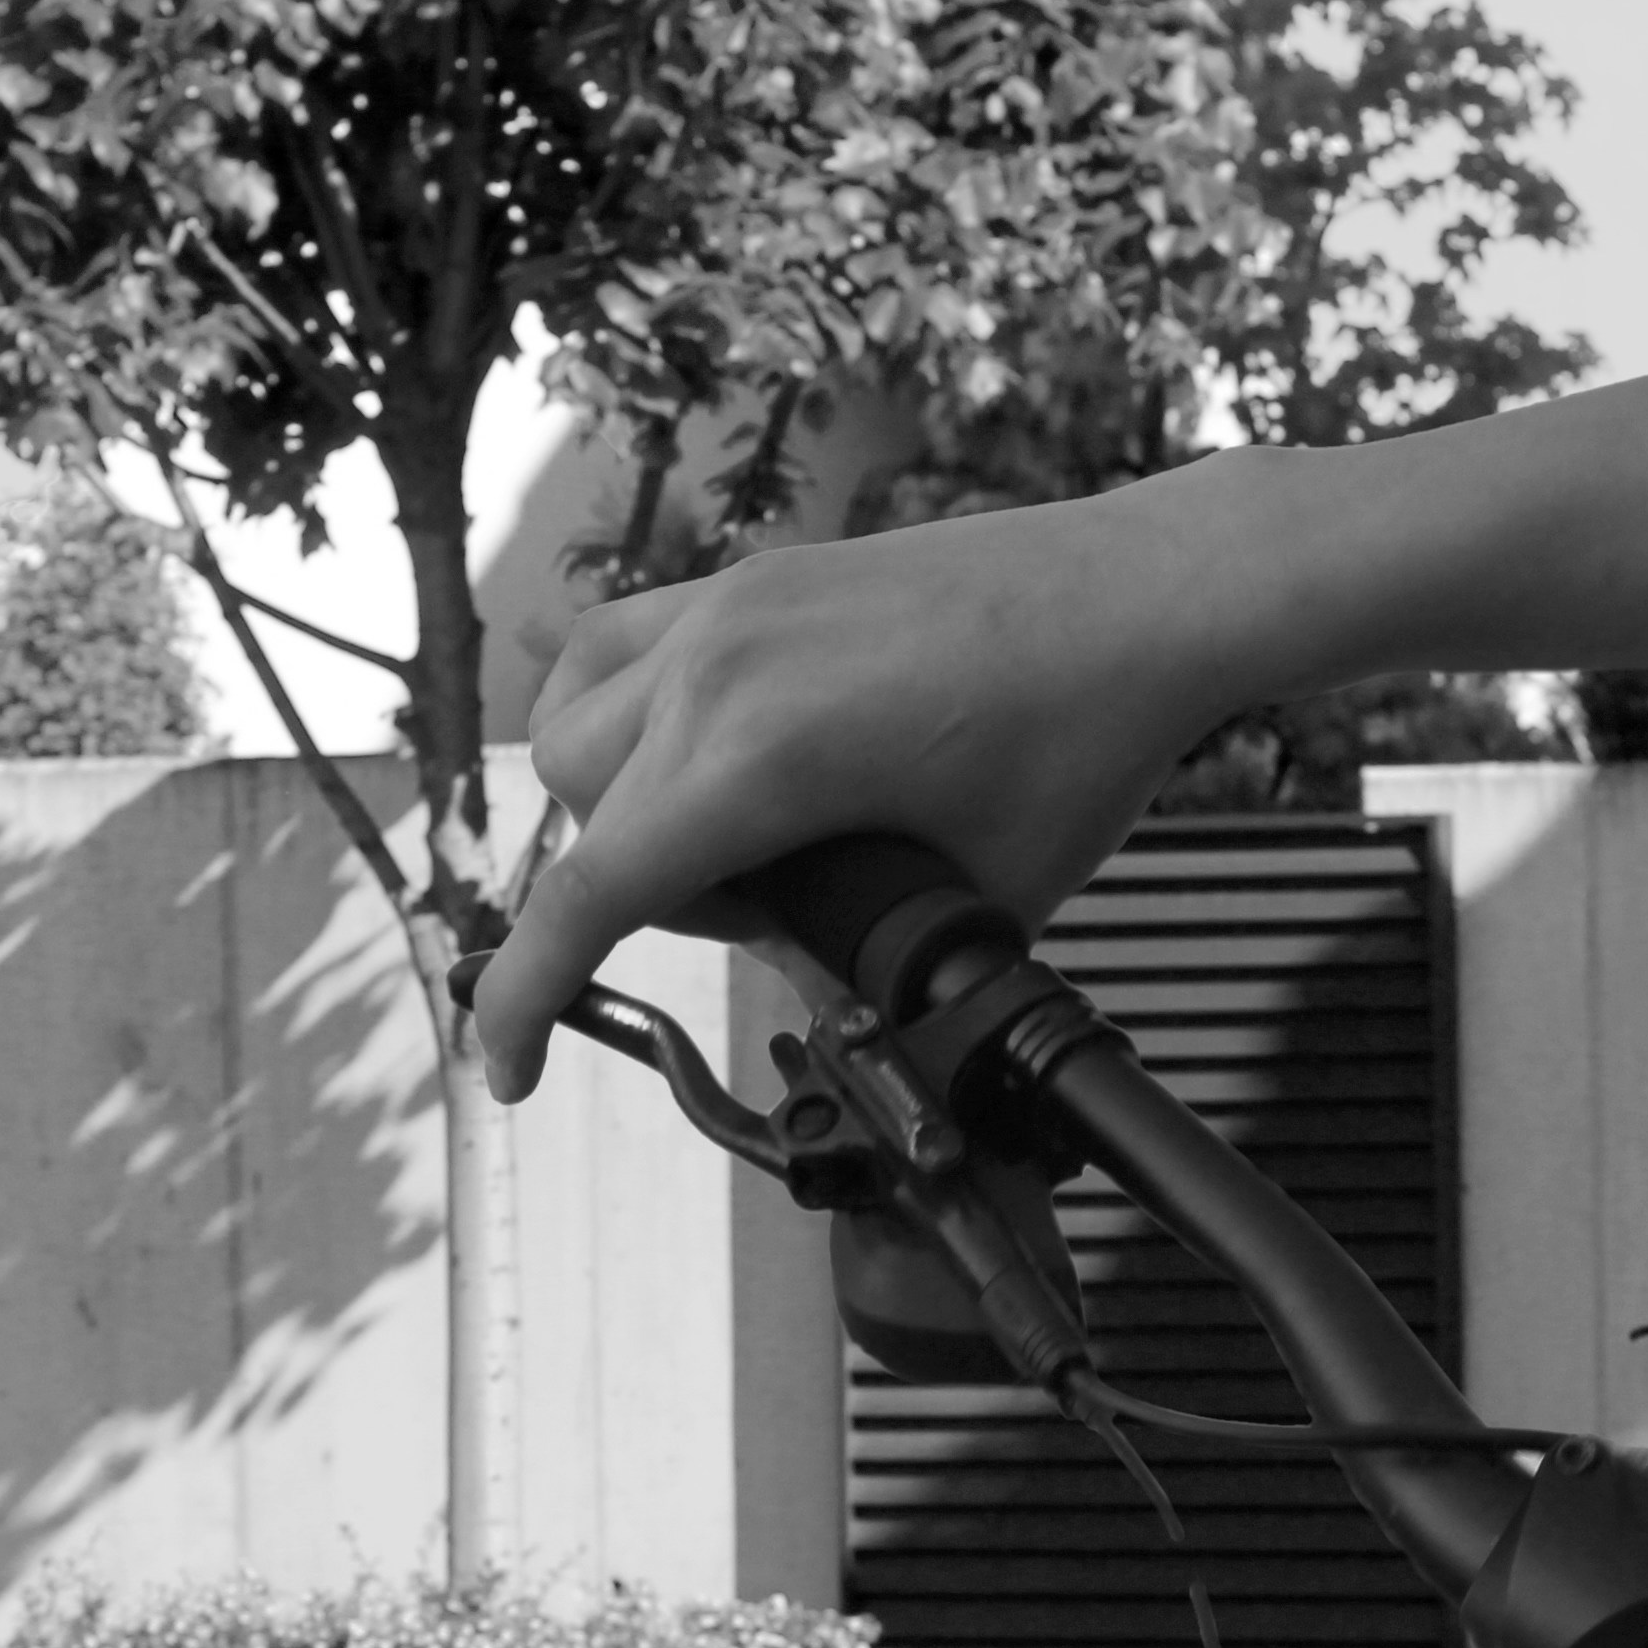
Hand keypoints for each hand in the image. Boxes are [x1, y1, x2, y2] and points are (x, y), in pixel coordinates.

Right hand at [471, 468, 1282, 1097]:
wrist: (1139, 598)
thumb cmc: (1077, 743)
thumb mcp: (970, 902)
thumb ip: (856, 958)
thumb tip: (793, 984)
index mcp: (761, 756)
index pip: (591, 895)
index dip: (528, 999)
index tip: (508, 1067)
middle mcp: (716, 669)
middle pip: (578, 815)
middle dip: (631, 893)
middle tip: (764, 915)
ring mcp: (725, 609)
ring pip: (573, 724)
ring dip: (608, 803)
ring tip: (725, 837)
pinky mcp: (748, 580)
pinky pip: (616, 647)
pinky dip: (618, 716)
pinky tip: (690, 757)